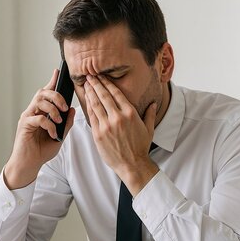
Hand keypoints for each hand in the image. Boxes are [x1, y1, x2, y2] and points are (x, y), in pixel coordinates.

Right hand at [4, 69, 75, 189]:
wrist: (29, 165)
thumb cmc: (42, 151)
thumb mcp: (60, 136)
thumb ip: (66, 123)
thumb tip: (72, 109)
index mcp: (42, 112)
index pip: (47, 92)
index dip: (52, 81)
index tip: (58, 71)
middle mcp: (33, 111)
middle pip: (42, 92)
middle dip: (56, 96)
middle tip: (64, 106)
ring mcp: (27, 117)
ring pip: (39, 101)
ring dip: (53, 109)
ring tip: (59, 120)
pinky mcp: (24, 125)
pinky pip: (38, 118)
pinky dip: (48, 124)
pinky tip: (53, 133)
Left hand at [85, 75, 158, 194]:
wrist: (132, 165)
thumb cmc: (140, 148)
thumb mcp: (148, 129)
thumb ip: (149, 114)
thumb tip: (153, 104)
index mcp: (130, 114)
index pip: (116, 93)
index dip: (107, 83)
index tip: (102, 77)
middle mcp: (118, 117)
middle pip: (103, 95)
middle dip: (96, 84)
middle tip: (90, 75)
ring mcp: (107, 126)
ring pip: (95, 104)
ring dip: (90, 92)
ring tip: (86, 84)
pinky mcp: (98, 134)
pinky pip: (92, 117)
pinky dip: (88, 106)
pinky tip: (86, 100)